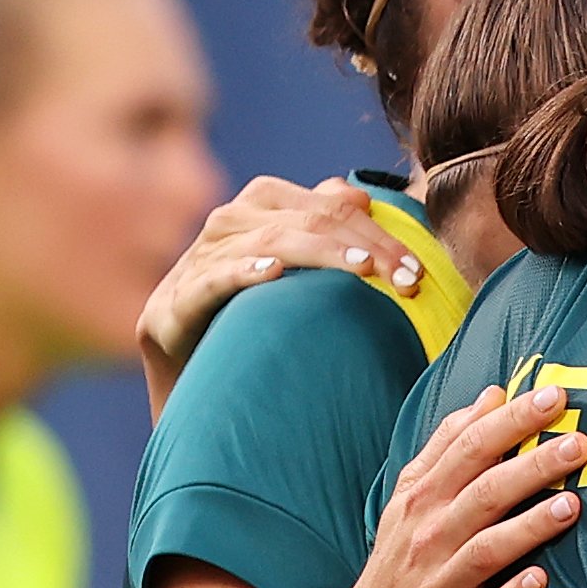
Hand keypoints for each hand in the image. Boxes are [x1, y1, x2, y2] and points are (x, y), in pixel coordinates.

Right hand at [143, 178, 422, 413]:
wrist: (191, 391)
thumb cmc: (257, 334)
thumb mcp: (299, 282)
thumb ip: (324, 233)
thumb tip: (359, 197)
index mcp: (257, 210)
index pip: (322, 205)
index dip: (374, 231)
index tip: (417, 271)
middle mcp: (224, 228)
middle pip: (301, 220)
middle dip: (362, 246)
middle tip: (407, 279)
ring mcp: (193, 266)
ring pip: (262, 242)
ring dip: (318, 253)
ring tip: (362, 269)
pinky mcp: (169, 308)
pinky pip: (208, 282)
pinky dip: (239, 273)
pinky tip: (273, 274)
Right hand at [326, 387, 586, 587]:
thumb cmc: (399, 565)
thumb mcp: (409, 500)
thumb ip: (447, 446)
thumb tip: (492, 395)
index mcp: (423, 500)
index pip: (469, 449)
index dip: (511, 421)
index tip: (552, 397)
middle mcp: (430, 538)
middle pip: (485, 492)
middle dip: (533, 465)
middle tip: (580, 443)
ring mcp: (439, 586)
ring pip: (487, 549)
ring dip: (529, 526)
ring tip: (572, 505)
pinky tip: (539, 581)